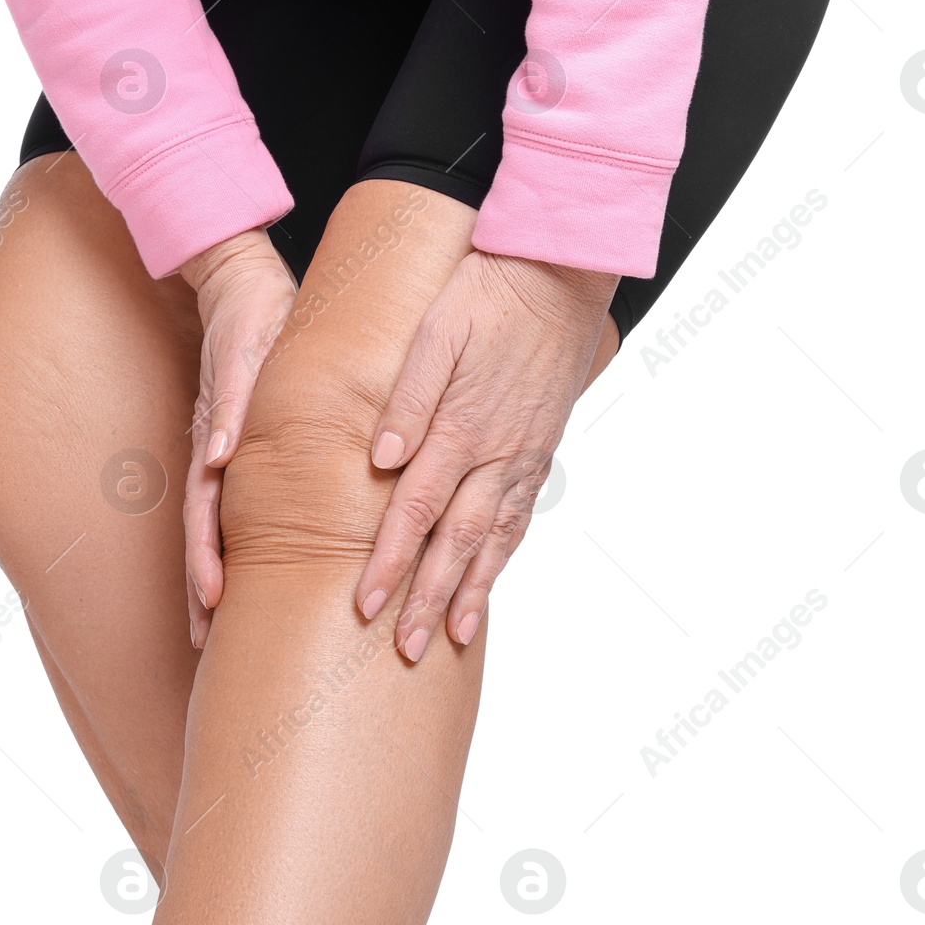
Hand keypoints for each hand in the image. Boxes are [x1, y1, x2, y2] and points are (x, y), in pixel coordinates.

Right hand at [178, 228, 297, 648]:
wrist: (244, 284)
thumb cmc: (253, 318)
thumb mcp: (245, 357)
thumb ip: (233, 407)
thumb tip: (219, 459)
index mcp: (216, 437)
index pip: (203, 513)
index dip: (206, 561)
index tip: (212, 602)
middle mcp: (215, 451)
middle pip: (201, 531)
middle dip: (202, 587)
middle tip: (204, 639)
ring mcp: (222, 449)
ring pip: (211, 524)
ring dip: (210, 574)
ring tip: (213, 622)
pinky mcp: (235, 441)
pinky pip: (227, 502)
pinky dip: (224, 540)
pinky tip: (238, 570)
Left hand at [355, 250, 618, 660]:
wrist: (559, 275)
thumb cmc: (487, 295)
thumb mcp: (436, 333)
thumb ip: (407, 397)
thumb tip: (380, 458)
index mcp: (462, 425)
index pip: (415, 510)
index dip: (390, 561)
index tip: (365, 604)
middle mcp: (497, 452)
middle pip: (455, 541)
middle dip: (428, 598)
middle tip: (404, 649)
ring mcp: (523, 455)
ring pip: (493, 539)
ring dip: (471, 592)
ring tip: (451, 638)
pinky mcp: (539, 449)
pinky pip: (520, 515)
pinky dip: (503, 556)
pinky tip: (490, 580)